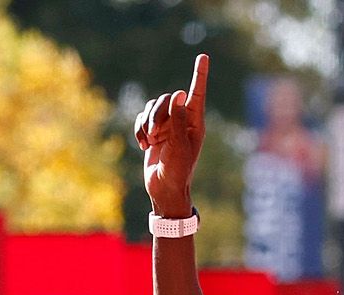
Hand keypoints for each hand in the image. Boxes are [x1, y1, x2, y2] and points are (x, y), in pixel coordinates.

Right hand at [135, 53, 209, 215]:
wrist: (164, 189)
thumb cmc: (177, 171)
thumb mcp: (179, 147)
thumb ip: (177, 121)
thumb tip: (179, 95)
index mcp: (194, 123)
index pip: (197, 94)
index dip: (199, 75)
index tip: (203, 56)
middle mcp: (182, 121)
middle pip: (167, 99)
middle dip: (157, 114)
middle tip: (155, 136)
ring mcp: (167, 125)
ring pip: (153, 107)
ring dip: (147, 123)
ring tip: (149, 142)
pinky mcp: (153, 131)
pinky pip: (142, 118)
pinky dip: (139, 129)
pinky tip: (143, 145)